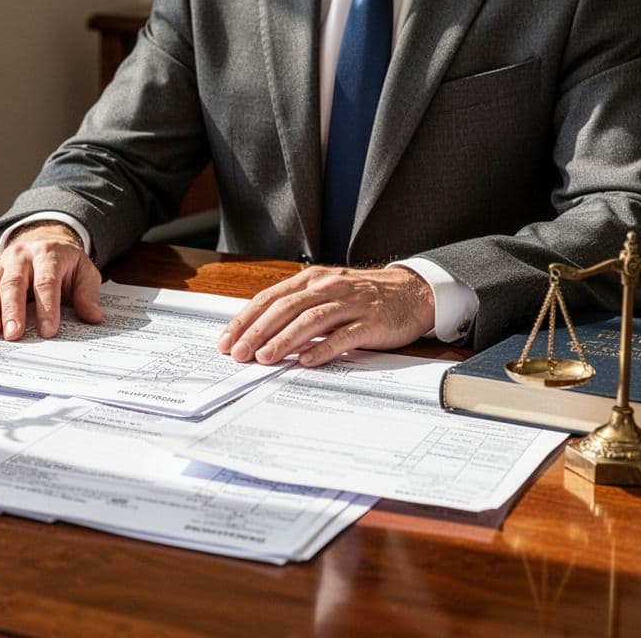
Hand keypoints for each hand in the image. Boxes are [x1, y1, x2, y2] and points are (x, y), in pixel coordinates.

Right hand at [0, 222, 102, 339]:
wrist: (44, 242)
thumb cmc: (65, 264)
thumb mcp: (84, 271)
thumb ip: (88, 292)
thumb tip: (93, 316)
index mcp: (47, 254)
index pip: (46, 281)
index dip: (47, 307)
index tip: (48, 331)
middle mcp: (20, 256)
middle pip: (13, 283)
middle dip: (12, 310)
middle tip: (13, 335)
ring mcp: (0, 265)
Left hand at [217, 266, 434, 366]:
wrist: (413, 291)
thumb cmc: (364, 296)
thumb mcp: (327, 293)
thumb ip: (298, 308)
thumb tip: (262, 333)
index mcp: (312, 280)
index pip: (270, 298)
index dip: (246, 319)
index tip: (227, 340)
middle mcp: (328, 287)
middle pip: (285, 308)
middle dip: (258, 331)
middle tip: (239, 353)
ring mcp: (350, 304)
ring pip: (310, 320)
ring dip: (284, 340)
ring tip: (265, 358)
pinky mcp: (371, 322)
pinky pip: (344, 335)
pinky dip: (323, 348)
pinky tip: (307, 361)